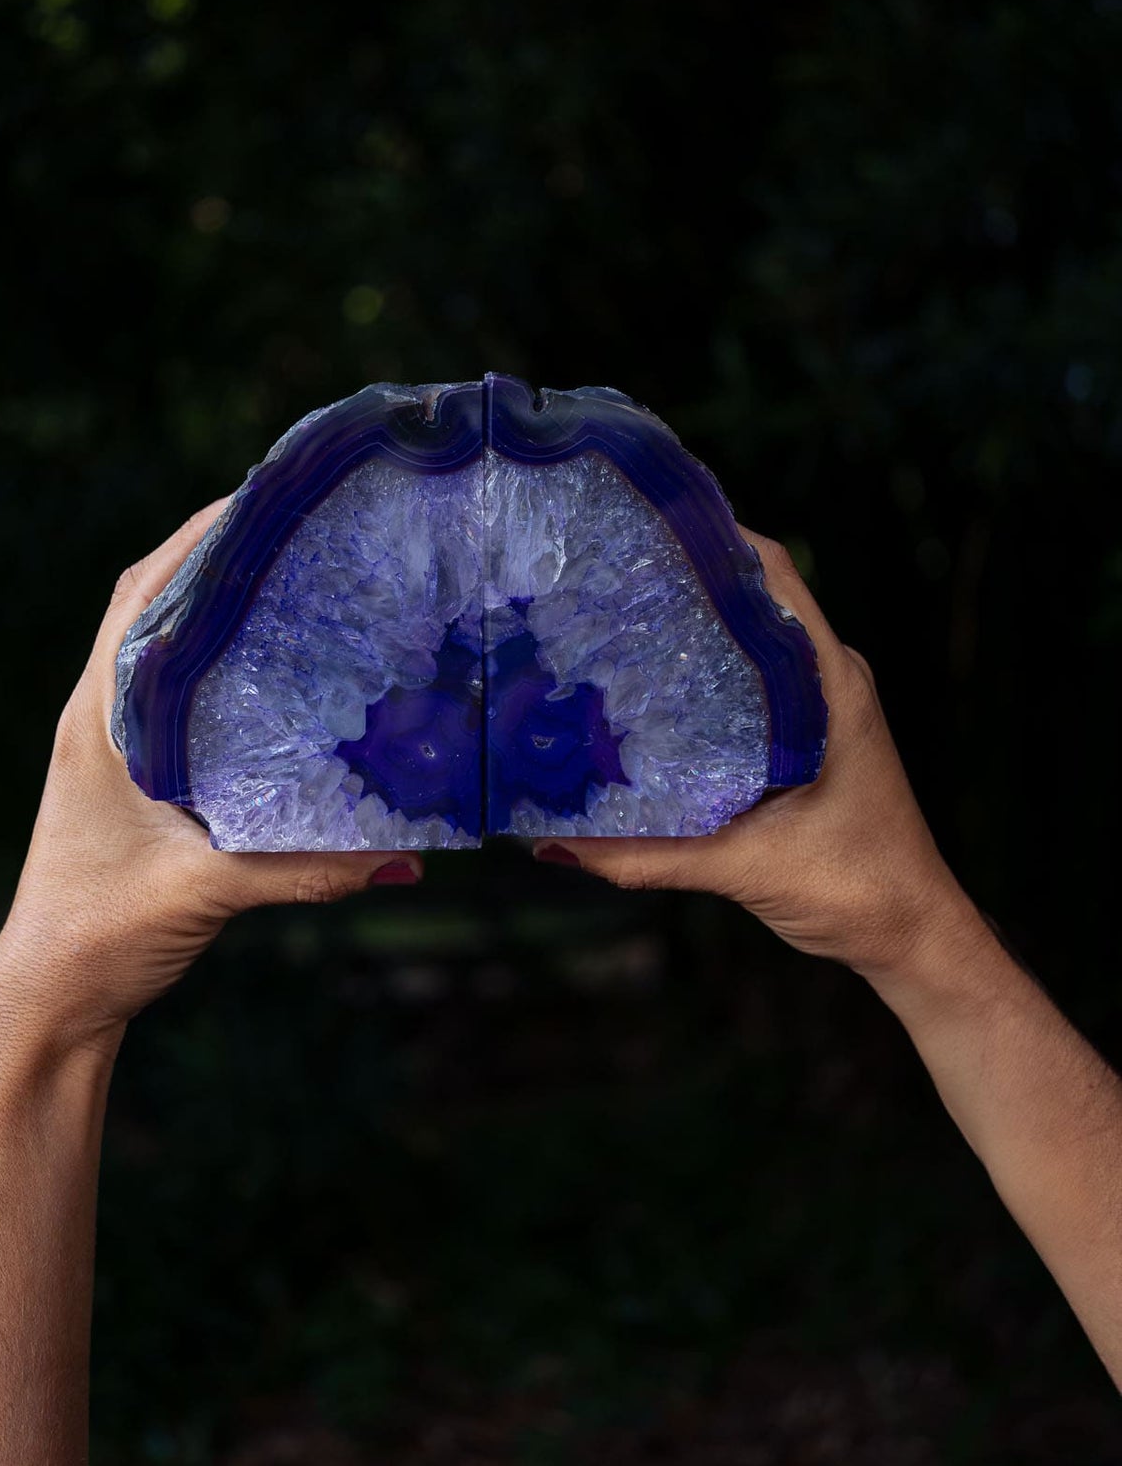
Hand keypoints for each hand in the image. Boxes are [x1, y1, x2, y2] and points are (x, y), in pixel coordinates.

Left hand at [0, 499, 421, 1056]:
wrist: (50, 999)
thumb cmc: (101, 934)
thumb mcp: (208, 892)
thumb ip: (305, 869)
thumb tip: (407, 857)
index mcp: (98, 718)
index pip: (141, 596)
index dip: (196, 539)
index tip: (260, 497)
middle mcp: (99, 717)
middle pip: (154, 604)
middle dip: (218, 557)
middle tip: (297, 526)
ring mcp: (112, 744)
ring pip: (164, 647)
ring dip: (216, 606)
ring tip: (294, 575)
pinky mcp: (133, 777)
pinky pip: (177, 695)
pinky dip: (220, 664)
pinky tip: (276, 669)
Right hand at [534, 529, 983, 982]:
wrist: (914, 940)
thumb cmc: (858, 890)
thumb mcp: (743, 867)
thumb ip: (646, 857)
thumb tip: (552, 845)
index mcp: (832, 683)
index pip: (774, 574)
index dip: (714, 538)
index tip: (645, 525)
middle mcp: (829, 681)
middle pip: (751, 602)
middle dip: (682, 584)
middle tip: (601, 579)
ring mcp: (821, 709)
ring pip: (747, 647)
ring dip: (690, 635)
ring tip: (608, 624)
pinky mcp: (807, 741)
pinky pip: (749, 689)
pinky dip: (702, 683)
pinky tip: (645, 698)